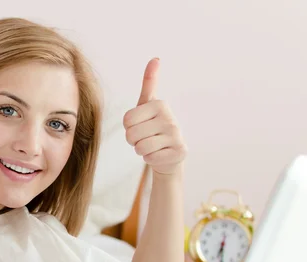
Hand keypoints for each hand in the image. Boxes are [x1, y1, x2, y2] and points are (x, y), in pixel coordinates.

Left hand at [123, 58, 187, 175]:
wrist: (168, 154)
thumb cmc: (153, 127)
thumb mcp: (147, 105)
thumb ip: (149, 83)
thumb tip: (155, 58)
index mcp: (159, 104)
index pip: (127, 119)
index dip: (128, 127)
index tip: (140, 125)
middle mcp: (170, 118)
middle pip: (131, 134)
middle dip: (133, 140)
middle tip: (145, 138)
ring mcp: (177, 135)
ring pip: (140, 147)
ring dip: (141, 150)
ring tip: (152, 146)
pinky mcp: (179, 152)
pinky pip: (150, 158)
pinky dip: (150, 159)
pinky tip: (160, 154)